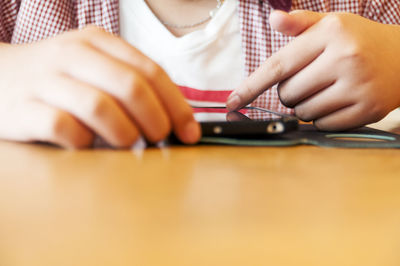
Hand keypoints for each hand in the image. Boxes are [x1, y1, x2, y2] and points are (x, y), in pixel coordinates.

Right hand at [0, 26, 199, 147]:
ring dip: (125, 133)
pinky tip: (87, 143)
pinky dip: (85, 142)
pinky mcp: (24, 109)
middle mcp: (72, 55)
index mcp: (97, 42)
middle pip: (130, 87)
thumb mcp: (94, 66)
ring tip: (128, 143)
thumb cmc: (57, 78)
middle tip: (160, 139)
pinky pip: (65, 128)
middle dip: (156, 120)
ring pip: (100, 107)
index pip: (150, 71)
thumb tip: (173, 118)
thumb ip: (129, 83)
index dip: (176, 105)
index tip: (189, 132)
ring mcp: (46, 80)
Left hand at [227, 10, 399, 130]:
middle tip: (308, 81)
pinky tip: (336, 102)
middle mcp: (344, 59)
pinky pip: (323, 125)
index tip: (232, 101)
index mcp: (330, 34)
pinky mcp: (367, 110)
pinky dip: (322, 118)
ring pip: (303, 112)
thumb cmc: (360, 40)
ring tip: (324, 90)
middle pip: (288, 94)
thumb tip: (273, 19)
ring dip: (305, 106)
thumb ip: (300, 23)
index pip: (278, 65)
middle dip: (289, 92)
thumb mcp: (332, 24)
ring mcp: (358, 86)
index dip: (250, 86)